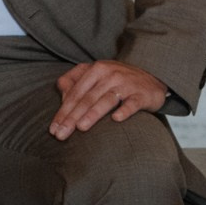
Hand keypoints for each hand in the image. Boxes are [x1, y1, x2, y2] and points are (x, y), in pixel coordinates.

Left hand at [50, 60, 167, 139]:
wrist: (152, 75)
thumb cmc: (117, 79)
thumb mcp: (96, 74)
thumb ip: (76, 81)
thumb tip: (60, 92)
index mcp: (96, 69)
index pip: (75, 93)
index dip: (63, 111)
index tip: (53, 129)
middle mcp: (110, 75)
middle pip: (87, 98)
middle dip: (72, 117)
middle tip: (61, 134)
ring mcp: (126, 84)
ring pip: (106, 100)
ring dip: (93, 114)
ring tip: (81, 128)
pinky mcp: (142, 94)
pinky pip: (132, 104)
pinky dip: (124, 111)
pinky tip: (116, 119)